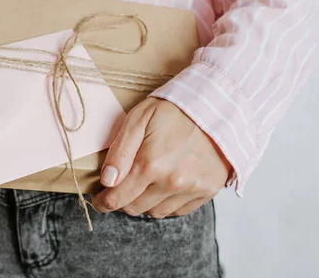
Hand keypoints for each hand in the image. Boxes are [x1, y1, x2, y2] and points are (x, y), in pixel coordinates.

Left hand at [92, 98, 231, 217]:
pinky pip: (178, 211)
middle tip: (121, 188)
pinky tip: (165, 185)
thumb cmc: (175, 109)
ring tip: (146, 182)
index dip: (104, 202)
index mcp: (151, 164)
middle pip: (135, 208)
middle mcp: (172, 182)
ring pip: (156, 212)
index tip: (100, 200)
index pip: (118, 198)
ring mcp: (192, 189)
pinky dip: (167, 202)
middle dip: (123, 200)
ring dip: (145, 202)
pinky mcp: (207, 191)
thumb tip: (107, 180)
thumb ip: (120, 151)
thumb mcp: (139, 119)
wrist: (219, 106)